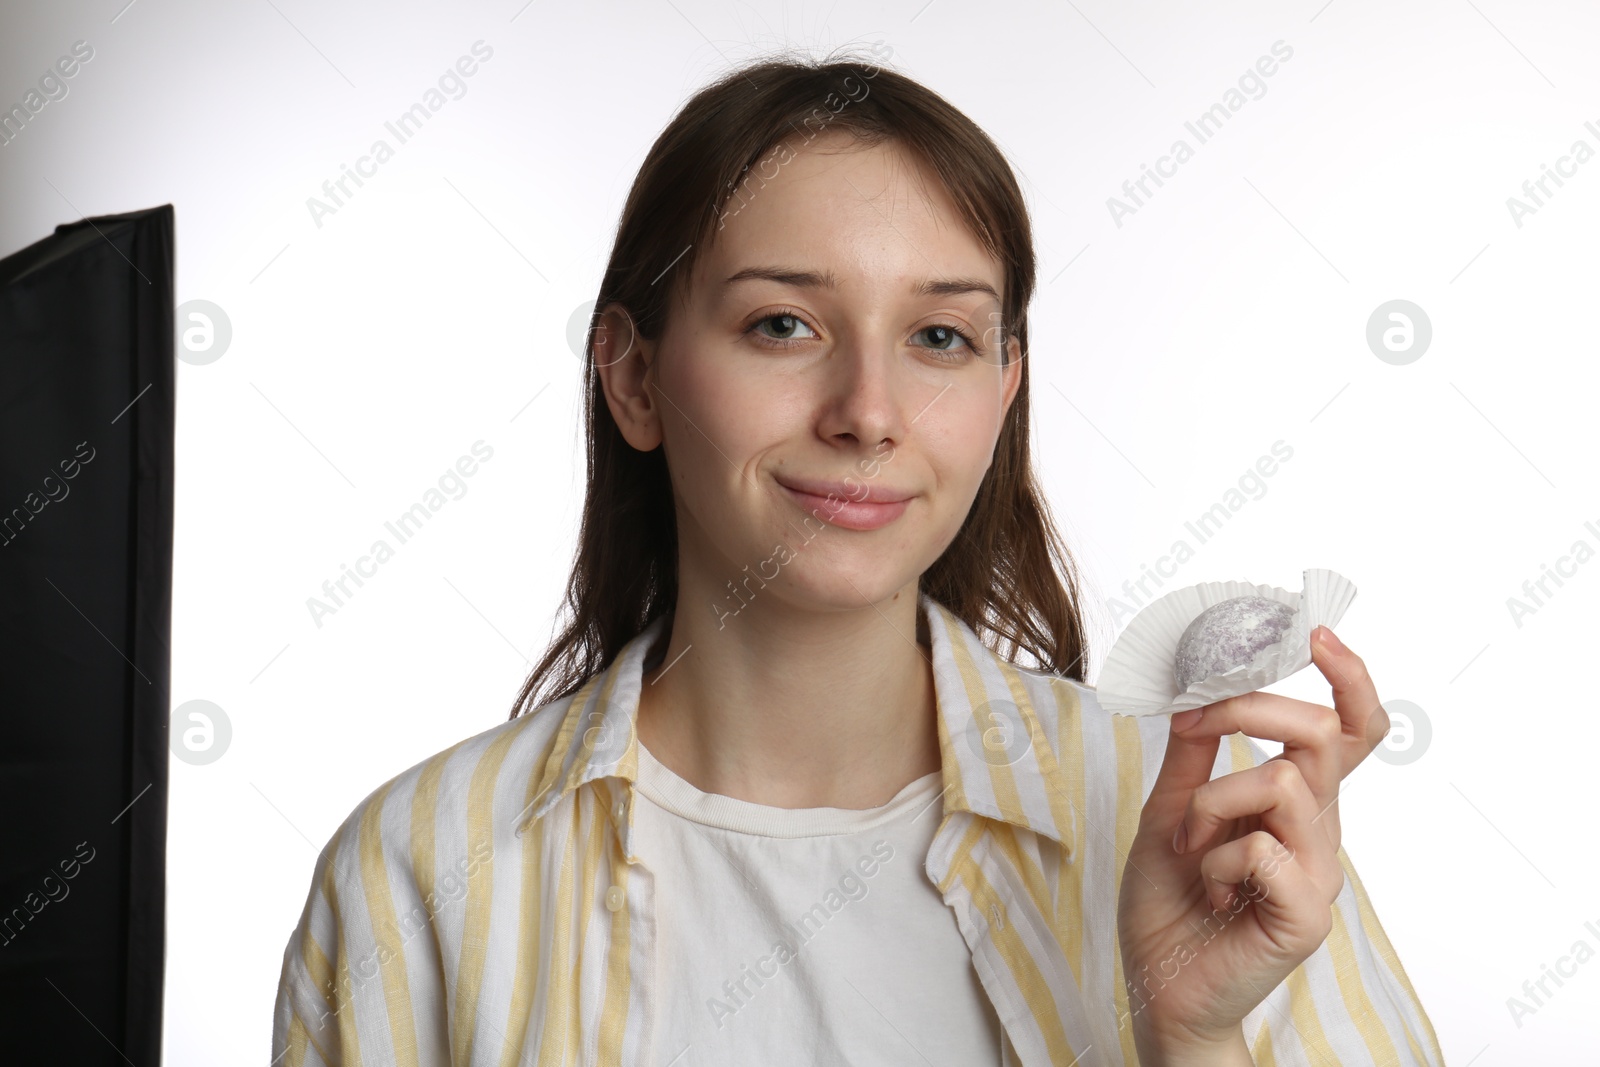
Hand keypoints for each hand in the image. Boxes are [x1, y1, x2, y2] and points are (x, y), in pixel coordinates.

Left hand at [1115, 625, 1388, 1054]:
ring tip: (1187, 847)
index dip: (1348, 679)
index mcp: (1294, 803)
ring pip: (1279, 784)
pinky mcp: (1307, 914)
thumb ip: (1190, 757)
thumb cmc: (1167, 906)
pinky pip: (1263, 848)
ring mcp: (1318, 873)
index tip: (1314, 634)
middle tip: (1199, 725)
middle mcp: (1318, 832)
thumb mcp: (1167, 812)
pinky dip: (1213, 859)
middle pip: (1321, 734)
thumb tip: (1194, 691)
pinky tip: (1206, 890)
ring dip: (1210, 805)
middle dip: (1252, 709)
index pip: (1347, 731)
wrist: (1157, 987)